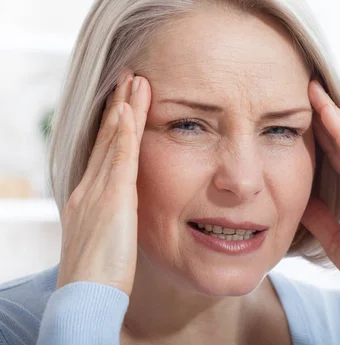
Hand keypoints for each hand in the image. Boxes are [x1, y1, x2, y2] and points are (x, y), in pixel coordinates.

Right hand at [56, 73, 150, 295]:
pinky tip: (129, 110)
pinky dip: (122, 133)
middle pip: (105, 140)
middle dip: (118, 109)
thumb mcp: (105, 241)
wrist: (84, 299)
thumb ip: (113, 221)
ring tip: (134, 81)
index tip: (124, 105)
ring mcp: (97, 193)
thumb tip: (122, 214)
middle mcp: (88, 190)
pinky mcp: (111, 201)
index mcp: (88, 200)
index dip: (114, 128)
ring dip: (124, 110)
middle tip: (129, 79)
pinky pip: (118, 159)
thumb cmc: (99, 278)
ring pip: (112, 142)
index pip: (104, 154)